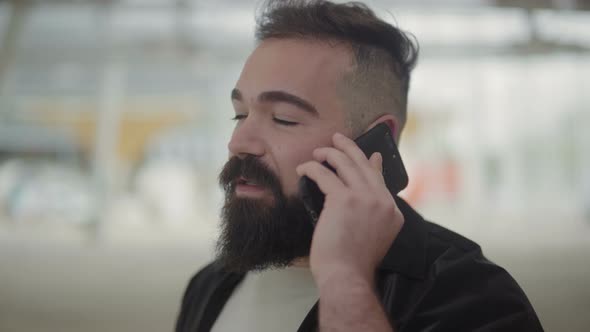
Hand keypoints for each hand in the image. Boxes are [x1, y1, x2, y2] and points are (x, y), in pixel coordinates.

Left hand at [296, 132, 404, 285]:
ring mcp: (365, 198)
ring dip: (329, 153)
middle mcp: (382, 201)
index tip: (369, 156)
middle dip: (349, 148)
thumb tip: (365, 198)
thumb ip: (374, 215)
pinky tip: (304, 169)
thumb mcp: (375, 236)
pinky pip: (325, 174)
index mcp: (392, 212)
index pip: (380, 179)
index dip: (372, 164)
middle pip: (365, 164)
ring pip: (346, 164)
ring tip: (318, 152)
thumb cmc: (355, 263)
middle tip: (337, 139)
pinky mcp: (343, 199)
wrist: (347, 275)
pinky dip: (312, 169)